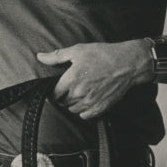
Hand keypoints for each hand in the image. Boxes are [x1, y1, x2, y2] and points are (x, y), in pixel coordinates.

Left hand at [35, 40, 153, 119]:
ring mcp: (91, 101)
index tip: (54, 89)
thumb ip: (56, 56)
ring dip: (72, 104)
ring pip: (73, 109)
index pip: (54, 94)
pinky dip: (83, 110)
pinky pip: (86, 115)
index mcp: (71, 79)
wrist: (127, 64)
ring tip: (76, 94)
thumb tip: (40, 57)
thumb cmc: (102, 55)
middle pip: (63, 102)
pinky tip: (86, 101)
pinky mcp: (102, 107)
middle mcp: (80, 93)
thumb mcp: (77, 51)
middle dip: (62, 97)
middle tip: (66, 89)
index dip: (52, 92)